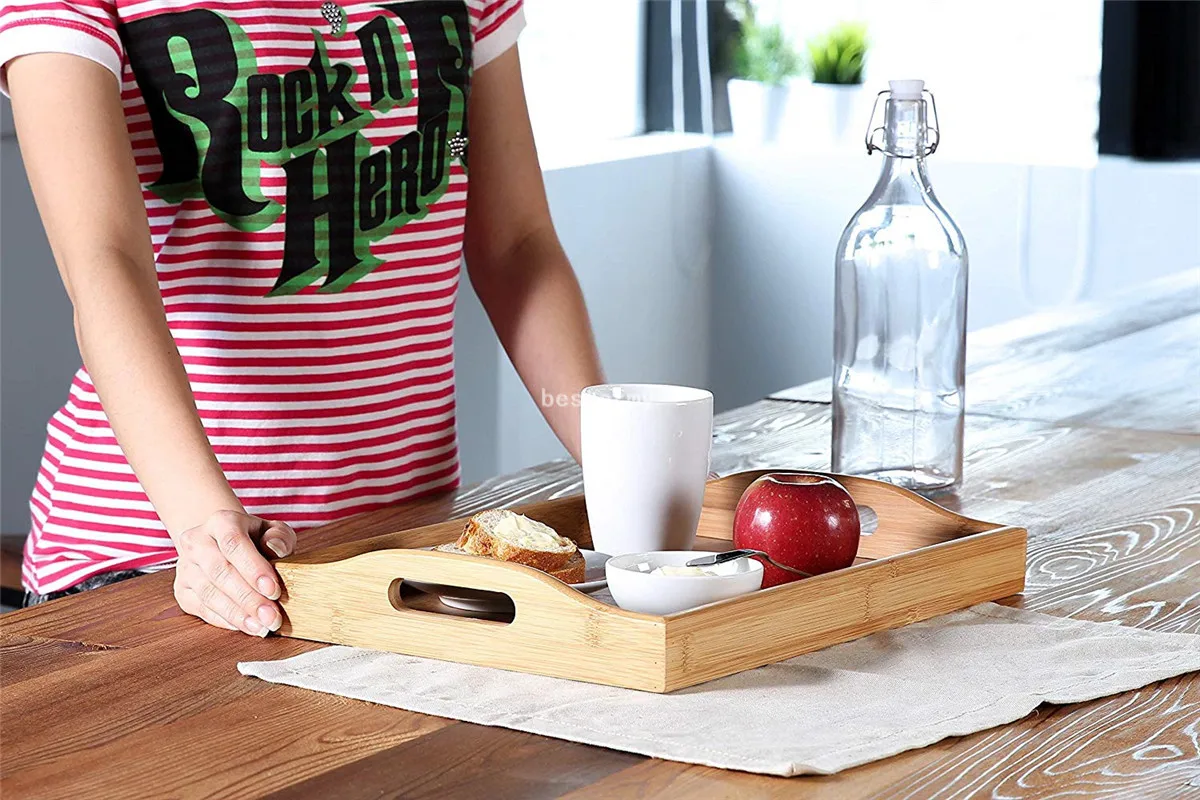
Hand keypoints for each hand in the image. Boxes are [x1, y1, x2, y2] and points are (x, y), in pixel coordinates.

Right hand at [173, 510, 295, 635]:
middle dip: (248, 598)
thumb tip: (276, 548)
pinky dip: (225, 621)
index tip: (274, 590)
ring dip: (237, 614)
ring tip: (261, 627)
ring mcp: (186, 567)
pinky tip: (245, 626)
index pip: (234, 543)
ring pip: (209, 593)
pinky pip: (201, 609)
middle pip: (220, 572)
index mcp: (220, 521)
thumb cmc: (254, 539)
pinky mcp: (182, 590)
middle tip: (272, 617)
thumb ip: (280, 537)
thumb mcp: (272, 531)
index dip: (253, 568)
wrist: (221, 544)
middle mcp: (197, 542)